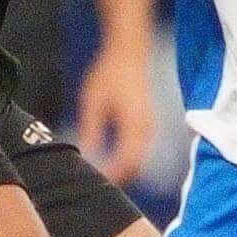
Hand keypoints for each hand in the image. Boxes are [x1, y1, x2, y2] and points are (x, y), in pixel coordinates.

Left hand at [76, 35, 160, 186]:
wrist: (130, 53)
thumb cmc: (109, 74)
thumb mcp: (92, 102)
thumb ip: (91, 131)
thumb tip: (86, 155)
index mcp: (134, 125)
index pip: (126, 163)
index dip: (112, 176)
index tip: (94, 181)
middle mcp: (146, 129)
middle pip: (136, 167)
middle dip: (118, 178)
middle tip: (95, 184)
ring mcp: (149, 127)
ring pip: (139, 161)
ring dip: (123, 171)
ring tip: (101, 175)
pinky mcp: (147, 124)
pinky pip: (140, 151)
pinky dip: (128, 161)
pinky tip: (111, 161)